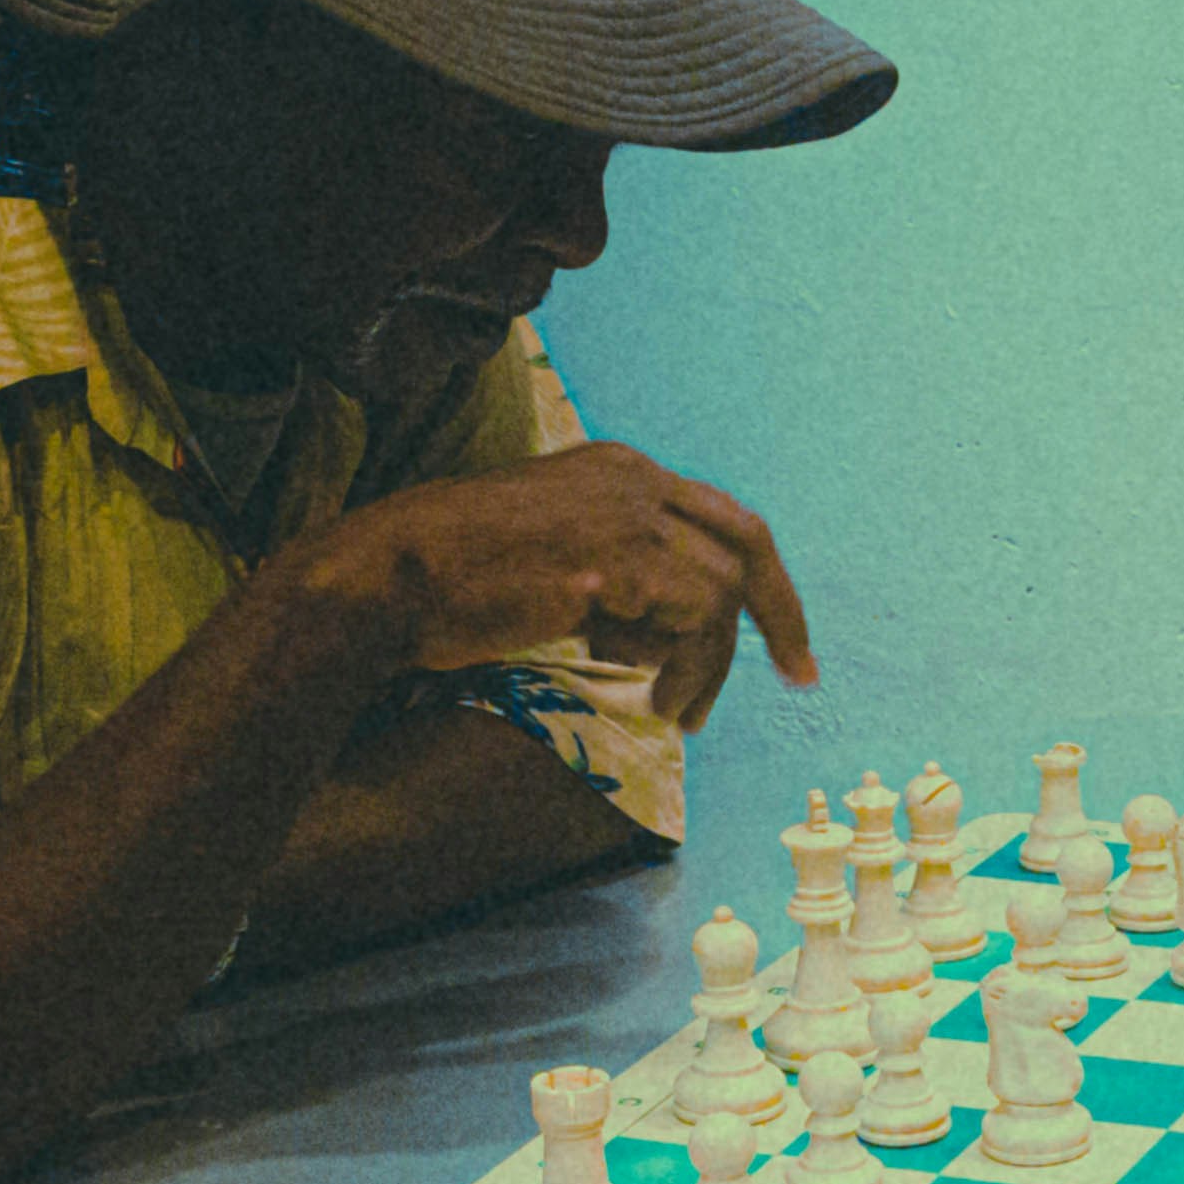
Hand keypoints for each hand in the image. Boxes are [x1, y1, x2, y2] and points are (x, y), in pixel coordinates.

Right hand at [302, 441, 815, 728]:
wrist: (381, 577)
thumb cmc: (444, 583)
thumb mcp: (547, 564)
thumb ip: (614, 584)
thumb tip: (663, 641)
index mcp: (614, 470)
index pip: (717, 516)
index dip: (756, 578)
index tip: (780, 639)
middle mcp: (630, 479)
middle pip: (746, 538)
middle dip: (783, 612)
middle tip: (802, 674)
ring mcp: (623, 514)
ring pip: (722, 590)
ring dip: (711, 665)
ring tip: (675, 713)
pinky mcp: (612, 560)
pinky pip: (693, 617)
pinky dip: (689, 666)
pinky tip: (653, 699)